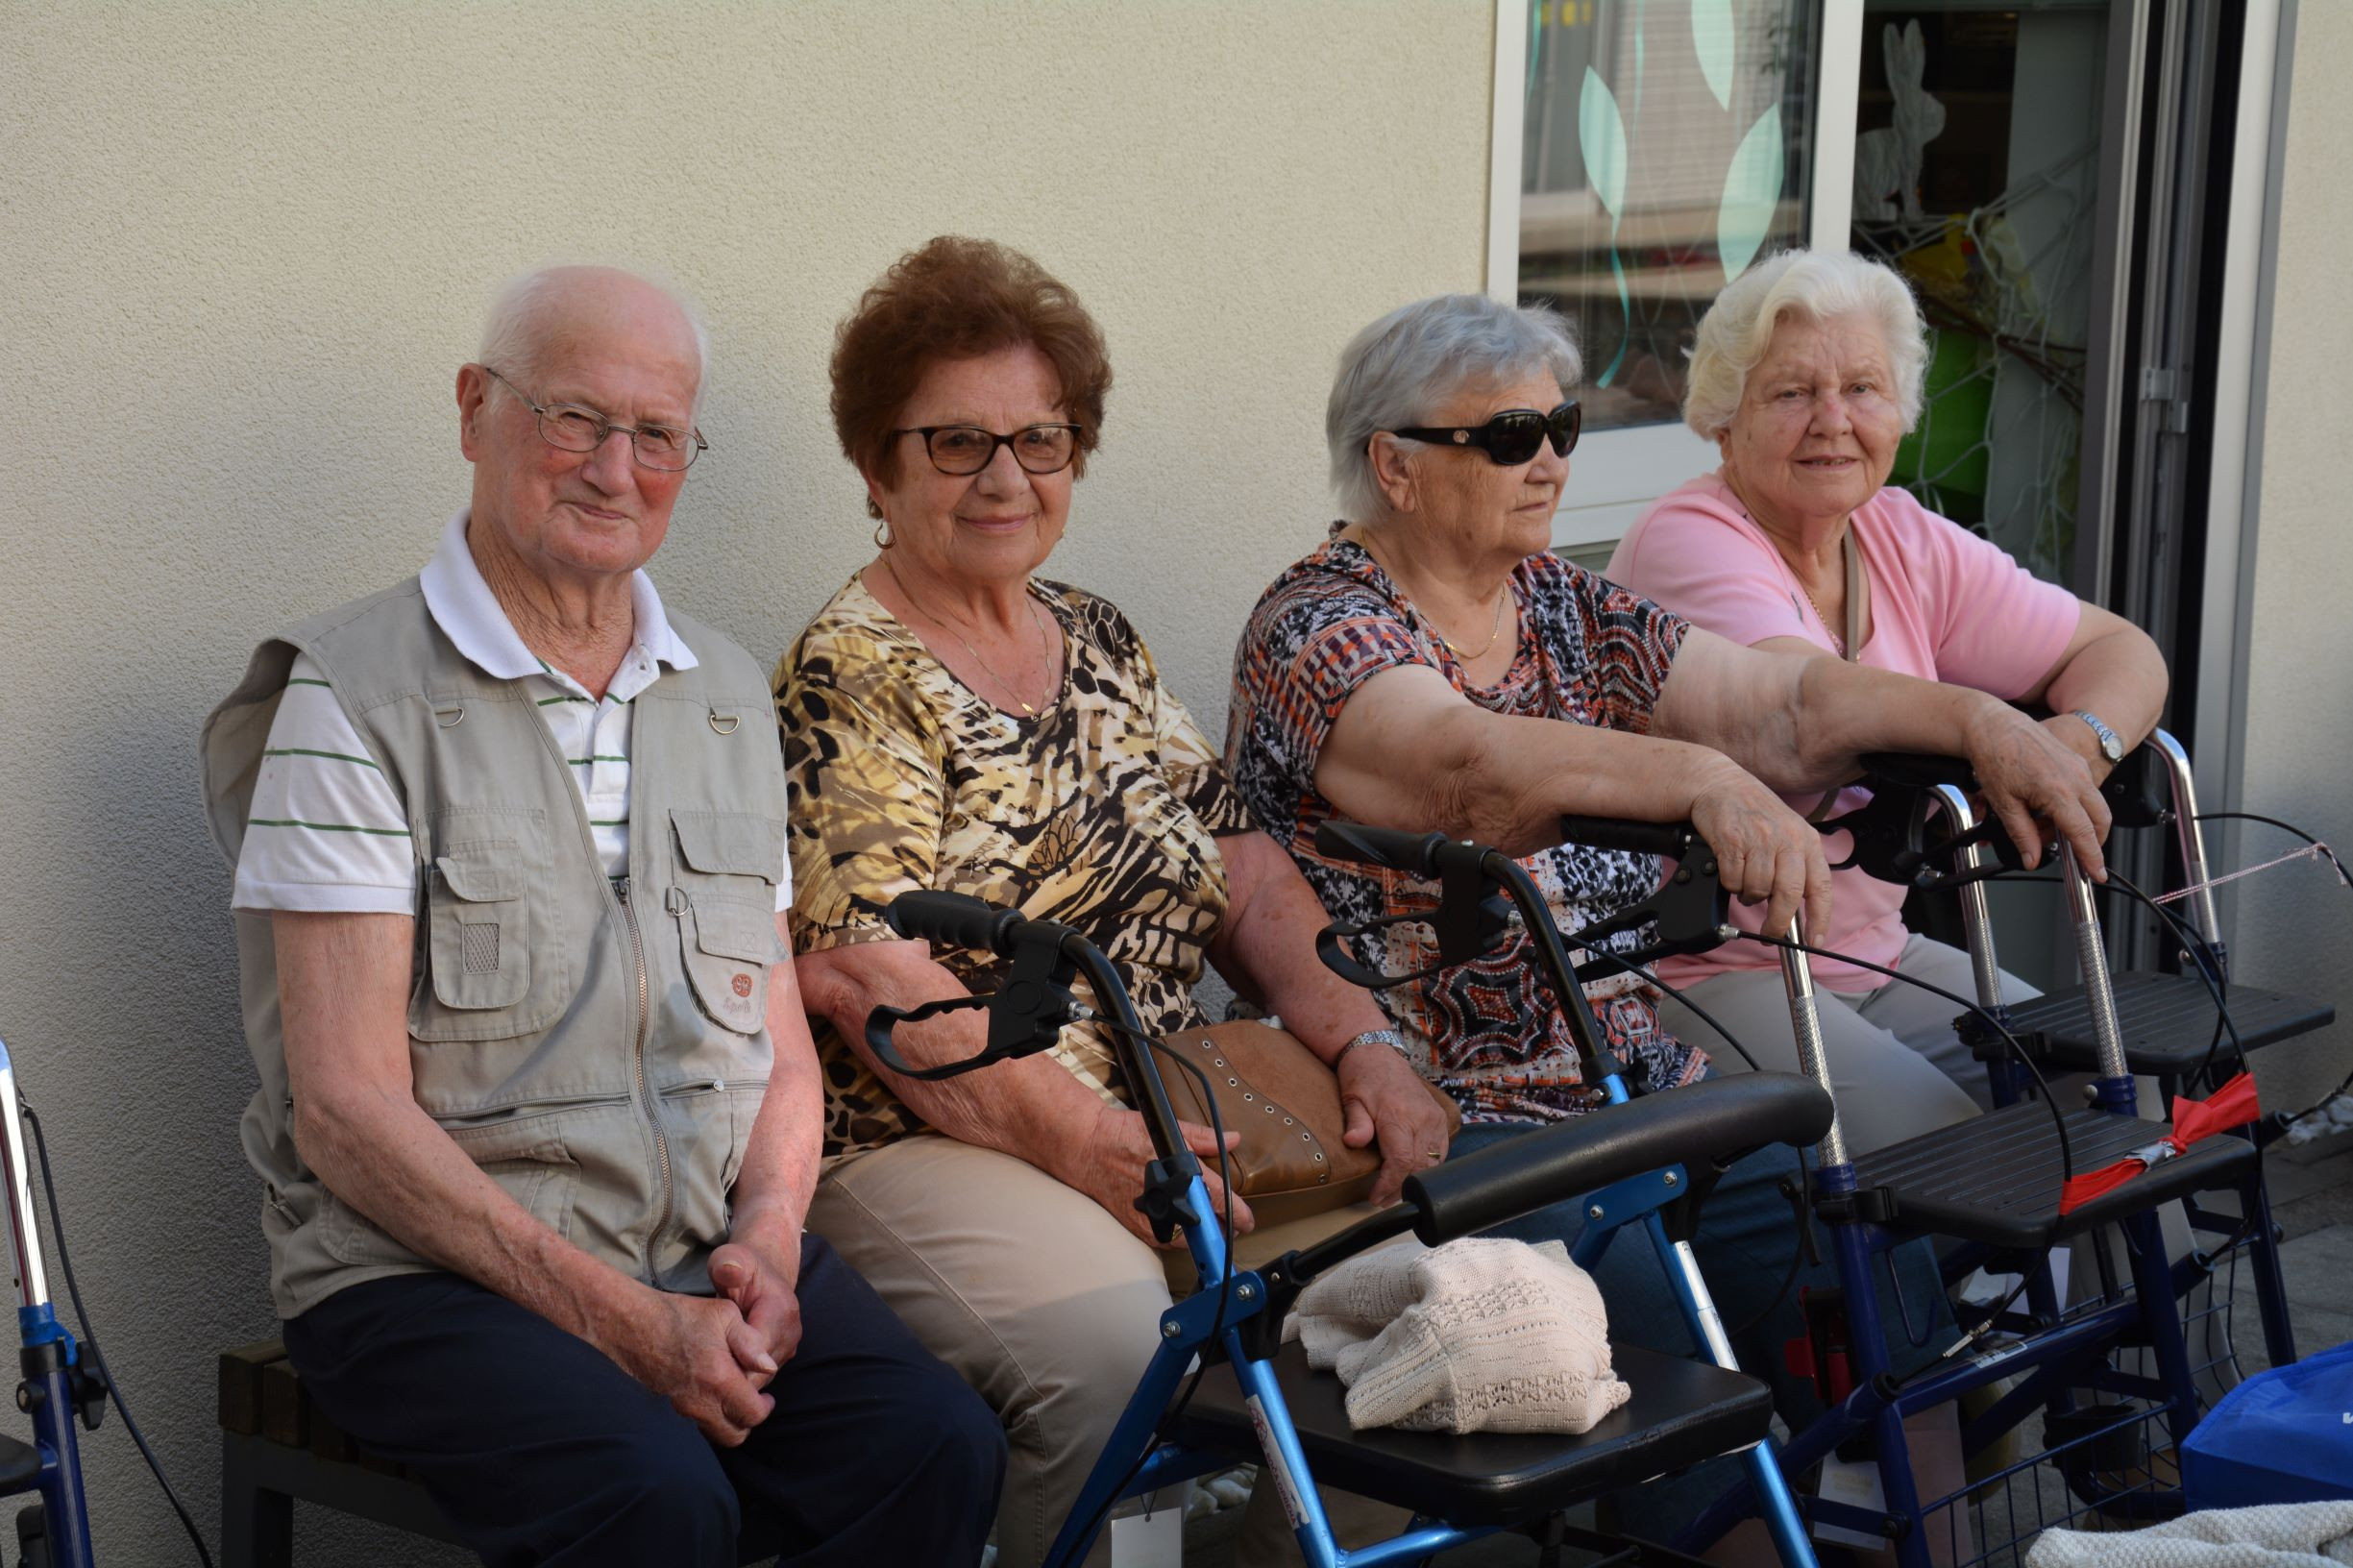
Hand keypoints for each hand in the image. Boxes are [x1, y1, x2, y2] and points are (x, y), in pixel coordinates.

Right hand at [599, 1287, 776, 1446]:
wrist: (634, 1323)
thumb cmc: (681, 1314)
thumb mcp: (724, 1315)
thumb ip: (751, 1343)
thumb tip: (770, 1367)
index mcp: (719, 1379)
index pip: (753, 1414)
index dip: (766, 1408)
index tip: (768, 1397)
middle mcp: (700, 1402)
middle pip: (734, 1435)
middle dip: (748, 1421)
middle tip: (754, 1402)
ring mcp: (682, 1407)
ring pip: (714, 1432)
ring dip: (728, 1420)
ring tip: (733, 1397)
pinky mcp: (669, 1406)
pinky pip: (697, 1422)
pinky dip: (710, 1415)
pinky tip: (711, 1391)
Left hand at [709, 1235, 804, 1388]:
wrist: (763, 1271)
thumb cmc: (740, 1267)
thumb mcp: (730, 1259)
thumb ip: (728, 1265)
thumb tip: (729, 1270)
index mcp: (780, 1312)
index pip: (756, 1355)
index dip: (728, 1361)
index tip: (704, 1358)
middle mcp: (790, 1334)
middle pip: (758, 1372)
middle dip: (730, 1376)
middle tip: (700, 1372)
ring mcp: (788, 1347)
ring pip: (760, 1379)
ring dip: (736, 1380)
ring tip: (708, 1372)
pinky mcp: (782, 1356)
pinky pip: (761, 1377)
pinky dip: (741, 1377)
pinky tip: (720, 1369)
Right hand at [1063, 1105, 1253, 1247]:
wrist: (1089, 1148)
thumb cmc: (1126, 1136)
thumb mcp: (1170, 1130)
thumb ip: (1203, 1138)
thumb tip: (1232, 1139)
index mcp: (1179, 1175)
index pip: (1218, 1200)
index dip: (1238, 1214)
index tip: (1247, 1222)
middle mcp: (1166, 1199)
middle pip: (1205, 1226)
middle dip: (1219, 1227)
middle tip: (1228, 1224)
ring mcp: (1150, 1215)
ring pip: (1185, 1238)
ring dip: (1198, 1233)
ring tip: (1206, 1226)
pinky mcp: (1136, 1225)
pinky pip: (1163, 1239)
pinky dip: (1175, 1235)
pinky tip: (1179, 1225)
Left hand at [1336, 1039, 1450, 1205]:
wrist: (1378, 1054)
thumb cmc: (1361, 1077)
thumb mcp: (1351, 1099)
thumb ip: (1356, 1123)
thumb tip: (1353, 1142)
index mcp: (1399, 1115)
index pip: (1401, 1162)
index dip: (1390, 1185)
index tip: (1376, 1198)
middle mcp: (1422, 1118)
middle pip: (1420, 1167)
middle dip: (1401, 1188)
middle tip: (1383, 1199)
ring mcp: (1434, 1118)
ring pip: (1433, 1162)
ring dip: (1417, 1180)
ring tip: (1396, 1191)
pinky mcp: (1439, 1117)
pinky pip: (1440, 1150)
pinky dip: (1428, 1166)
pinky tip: (1412, 1173)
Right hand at [1687, 759, 1834, 938]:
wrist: (1720, 784)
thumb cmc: (1755, 813)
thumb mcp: (1787, 833)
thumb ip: (1796, 867)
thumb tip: (1798, 913)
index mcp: (1807, 841)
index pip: (1820, 887)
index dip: (1820, 919)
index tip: (1814, 942)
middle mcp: (1787, 839)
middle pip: (1788, 894)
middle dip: (1778, 923)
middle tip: (1770, 934)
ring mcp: (1759, 839)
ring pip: (1758, 890)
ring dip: (1749, 896)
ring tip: (1745, 883)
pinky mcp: (1732, 841)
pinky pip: (1733, 880)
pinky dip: (1730, 884)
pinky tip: (1731, 869)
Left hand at [1962, 702, 2111, 878]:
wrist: (1993, 725)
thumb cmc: (1995, 757)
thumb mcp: (2004, 804)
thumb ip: (2022, 835)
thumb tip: (2031, 858)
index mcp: (2059, 791)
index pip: (2083, 833)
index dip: (2091, 857)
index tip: (2096, 873)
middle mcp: (2076, 778)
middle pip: (2100, 820)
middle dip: (2093, 842)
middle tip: (2079, 857)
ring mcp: (2078, 768)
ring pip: (2095, 806)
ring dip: (2083, 824)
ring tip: (2050, 833)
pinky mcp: (2074, 762)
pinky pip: (2086, 791)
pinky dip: (2077, 807)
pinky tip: (2051, 812)